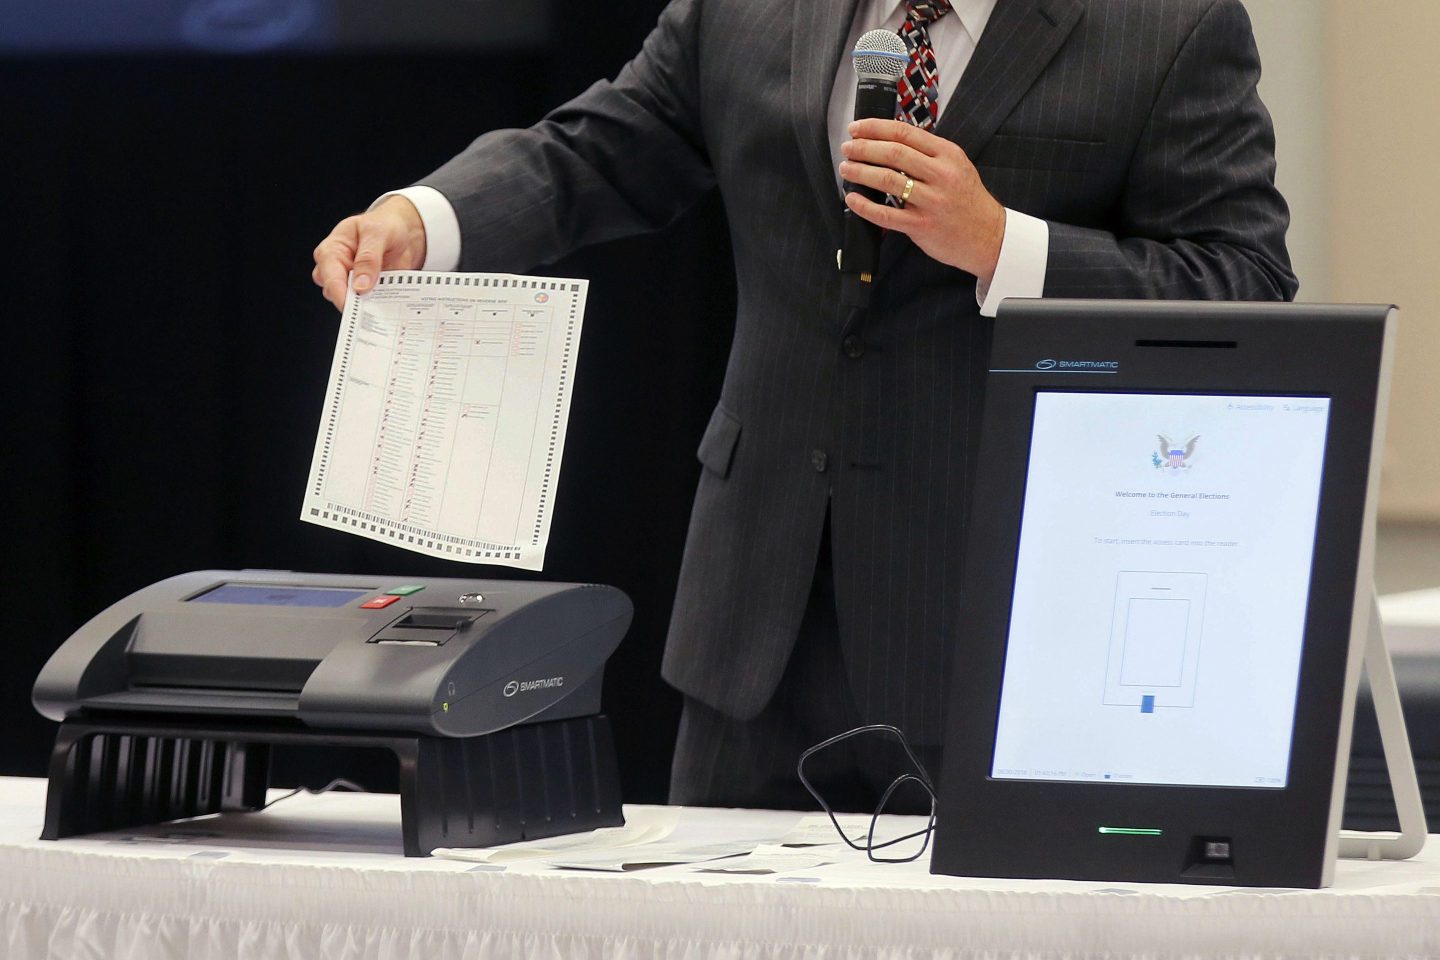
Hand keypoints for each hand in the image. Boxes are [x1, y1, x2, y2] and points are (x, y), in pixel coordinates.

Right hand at [311, 195, 427, 308]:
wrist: (403, 232)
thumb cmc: (384, 225)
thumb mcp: (377, 234)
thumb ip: (368, 258)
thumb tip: (360, 285)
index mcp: (332, 250)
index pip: (329, 275)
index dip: (339, 293)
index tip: (353, 305)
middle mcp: (337, 268)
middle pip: (334, 293)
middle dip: (352, 302)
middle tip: (372, 306)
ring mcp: (350, 282)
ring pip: (350, 303)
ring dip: (367, 305)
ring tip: (385, 299)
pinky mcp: (365, 292)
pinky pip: (367, 305)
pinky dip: (377, 306)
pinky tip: (388, 303)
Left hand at [838, 118, 1005, 283]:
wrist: (988, 236)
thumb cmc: (967, 201)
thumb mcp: (957, 166)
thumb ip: (929, 153)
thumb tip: (890, 140)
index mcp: (948, 155)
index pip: (905, 133)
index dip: (875, 128)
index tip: (856, 128)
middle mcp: (940, 175)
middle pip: (893, 153)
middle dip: (863, 148)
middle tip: (847, 148)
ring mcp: (931, 201)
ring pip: (887, 180)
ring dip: (860, 172)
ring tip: (846, 169)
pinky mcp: (921, 226)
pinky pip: (885, 214)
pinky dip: (864, 206)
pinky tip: (852, 199)